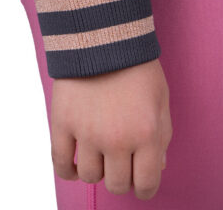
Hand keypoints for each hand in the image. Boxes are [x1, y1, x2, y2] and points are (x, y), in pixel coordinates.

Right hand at [50, 59, 171, 199]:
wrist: (104, 38)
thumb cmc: (138, 68)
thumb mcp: (161, 100)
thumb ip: (162, 137)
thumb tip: (158, 167)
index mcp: (146, 134)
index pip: (147, 183)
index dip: (146, 186)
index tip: (142, 179)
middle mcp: (117, 140)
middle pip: (117, 184)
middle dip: (123, 177)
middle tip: (123, 162)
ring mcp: (87, 134)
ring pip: (90, 177)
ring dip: (98, 170)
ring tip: (101, 154)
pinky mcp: (62, 124)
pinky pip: (60, 163)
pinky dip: (68, 170)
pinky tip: (76, 164)